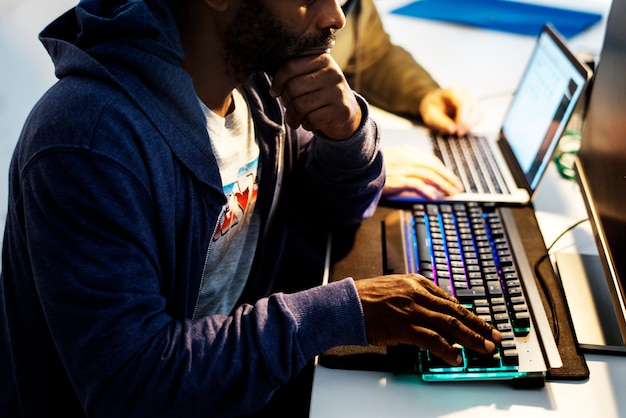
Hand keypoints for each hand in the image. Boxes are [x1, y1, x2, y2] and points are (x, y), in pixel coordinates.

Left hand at [270, 52, 360, 139]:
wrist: (347, 111)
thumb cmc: (319, 91)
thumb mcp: (311, 74)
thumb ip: (293, 70)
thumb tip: (268, 76)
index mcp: (322, 58)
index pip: (289, 67)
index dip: (276, 82)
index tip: (275, 92)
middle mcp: (332, 73)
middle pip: (292, 88)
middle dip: (285, 101)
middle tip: (288, 106)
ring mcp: (338, 92)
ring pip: (300, 106)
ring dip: (292, 117)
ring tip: (294, 119)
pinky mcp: (341, 111)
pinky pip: (312, 120)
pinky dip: (306, 125)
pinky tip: (310, 123)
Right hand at [354, 274, 501, 364]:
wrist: (347, 303)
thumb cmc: (367, 297)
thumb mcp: (395, 287)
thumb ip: (415, 296)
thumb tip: (433, 311)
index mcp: (417, 282)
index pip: (450, 299)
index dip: (468, 313)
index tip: (480, 322)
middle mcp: (419, 294)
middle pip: (456, 311)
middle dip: (479, 325)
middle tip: (495, 335)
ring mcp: (413, 310)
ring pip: (450, 325)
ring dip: (471, 338)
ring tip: (485, 348)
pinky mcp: (405, 326)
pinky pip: (432, 339)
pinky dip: (446, 349)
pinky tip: (456, 357)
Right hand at [382, 144, 462, 198]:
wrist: (360, 166)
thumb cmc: (376, 166)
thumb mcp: (395, 159)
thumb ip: (409, 164)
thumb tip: (424, 176)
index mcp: (408, 152)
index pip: (431, 161)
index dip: (444, 171)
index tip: (451, 179)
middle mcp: (408, 158)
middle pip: (434, 168)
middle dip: (448, 178)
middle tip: (457, 187)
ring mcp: (403, 168)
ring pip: (429, 176)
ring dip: (443, 185)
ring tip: (451, 193)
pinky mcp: (397, 179)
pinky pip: (416, 185)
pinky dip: (426, 191)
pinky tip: (433, 197)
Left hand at [419, 87, 479, 135]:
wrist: (433, 104)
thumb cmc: (431, 108)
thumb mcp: (430, 116)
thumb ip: (440, 122)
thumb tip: (452, 130)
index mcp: (452, 92)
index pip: (463, 103)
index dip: (462, 118)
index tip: (457, 130)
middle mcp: (464, 93)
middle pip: (474, 108)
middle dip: (467, 123)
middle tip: (458, 134)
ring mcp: (470, 99)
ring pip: (479, 113)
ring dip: (471, 125)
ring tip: (459, 131)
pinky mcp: (473, 107)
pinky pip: (478, 116)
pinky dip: (472, 124)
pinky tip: (463, 128)